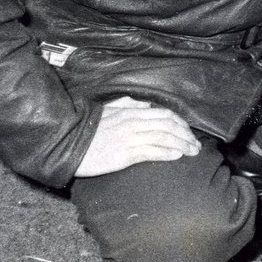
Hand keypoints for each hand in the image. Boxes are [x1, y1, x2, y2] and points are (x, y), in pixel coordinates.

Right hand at [73, 96, 200, 177]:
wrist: (65, 143)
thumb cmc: (84, 129)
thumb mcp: (106, 111)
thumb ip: (125, 106)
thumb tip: (143, 105)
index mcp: (130, 112)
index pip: (163, 114)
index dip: (180, 122)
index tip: (188, 131)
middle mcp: (133, 122)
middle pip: (169, 125)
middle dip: (186, 134)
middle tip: (196, 145)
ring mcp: (130, 137)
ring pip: (164, 137)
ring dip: (182, 144)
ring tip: (193, 152)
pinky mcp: (125, 154)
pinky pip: (152, 151)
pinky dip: (167, 152)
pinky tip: (177, 156)